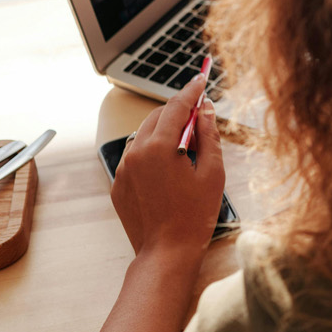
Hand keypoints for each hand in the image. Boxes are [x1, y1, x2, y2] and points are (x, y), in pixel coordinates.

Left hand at [111, 76, 224, 260]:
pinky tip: (170, 168)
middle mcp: (136, 153)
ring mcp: (124, 169)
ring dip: (164, 131)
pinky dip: (153, 152)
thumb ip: (208, 135)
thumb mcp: (212, 171)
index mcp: (159, 147)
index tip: (201, 78)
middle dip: (179, 111)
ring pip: (144, 135)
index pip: (176, 106)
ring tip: (187, 147)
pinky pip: (136, 156)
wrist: (167, 252)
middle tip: (201, 116)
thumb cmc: (194, 215)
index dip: (191, 90)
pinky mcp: (118, 184)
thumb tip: (206, 110)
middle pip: (157, 116)